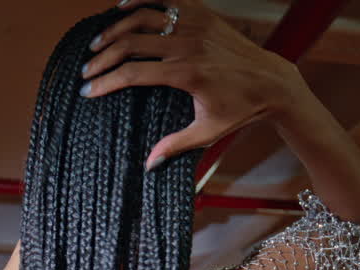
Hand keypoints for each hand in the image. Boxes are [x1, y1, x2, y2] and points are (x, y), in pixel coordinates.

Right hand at [80, 0, 302, 169]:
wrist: (272, 81)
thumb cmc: (240, 109)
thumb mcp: (208, 131)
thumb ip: (175, 145)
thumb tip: (148, 165)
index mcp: (187, 74)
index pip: (133, 74)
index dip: (105, 82)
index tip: (88, 90)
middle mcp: (189, 44)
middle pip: (131, 42)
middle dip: (103, 56)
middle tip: (87, 68)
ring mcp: (195, 24)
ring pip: (143, 16)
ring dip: (115, 28)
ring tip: (97, 42)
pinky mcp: (202, 14)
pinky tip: (122, 7)